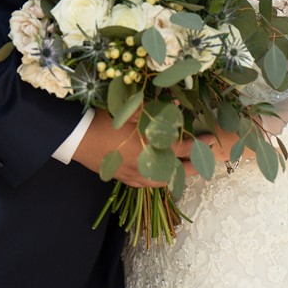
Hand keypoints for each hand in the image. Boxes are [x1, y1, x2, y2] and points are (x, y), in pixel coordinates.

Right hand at [72, 109, 202, 187]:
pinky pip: (147, 184)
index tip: (211, 141)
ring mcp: (133, 175)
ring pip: (162, 180)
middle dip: (193, 165)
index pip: (180, 149)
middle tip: (205, 158)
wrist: (76, 137)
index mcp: (148, 148)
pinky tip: (161, 175)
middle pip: (176, 170)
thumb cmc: (104, 121)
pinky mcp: (123, 179)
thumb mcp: (131, 111)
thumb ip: (156, 110)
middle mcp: (144, 165)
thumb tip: (179, 104)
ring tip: (186, 166)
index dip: (198, 145)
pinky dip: (158, 179)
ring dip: (177, 174)